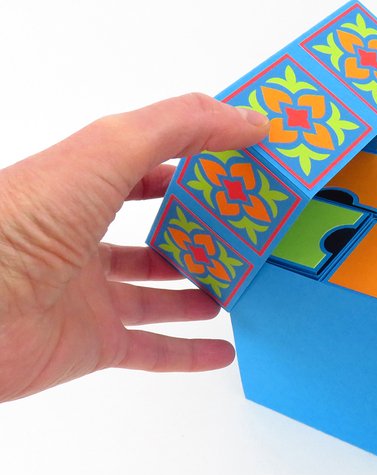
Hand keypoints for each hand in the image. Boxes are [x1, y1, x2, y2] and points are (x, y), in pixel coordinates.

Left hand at [0, 94, 268, 402]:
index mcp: (84, 188)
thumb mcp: (112, 148)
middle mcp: (84, 240)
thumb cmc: (28, 220)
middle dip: (197, 236)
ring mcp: (89, 294)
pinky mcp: (92, 344)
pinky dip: (189, 353)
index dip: (192, 163)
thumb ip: (183, 127)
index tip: (238, 165)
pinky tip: (221, 350)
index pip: (147, 170)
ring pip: (154, 295)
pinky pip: (151, 351)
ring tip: (233, 285)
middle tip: (243, 234)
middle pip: (153, 239)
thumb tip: (250, 121)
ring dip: (195, 292)